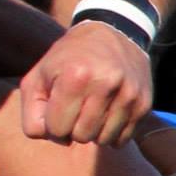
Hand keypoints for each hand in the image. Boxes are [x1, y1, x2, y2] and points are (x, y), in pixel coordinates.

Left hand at [21, 21, 150, 144]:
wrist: (111, 35)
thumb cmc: (66, 60)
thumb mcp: (37, 78)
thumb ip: (31, 113)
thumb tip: (52, 138)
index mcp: (74, 77)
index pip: (57, 129)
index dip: (52, 125)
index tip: (56, 109)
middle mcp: (105, 84)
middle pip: (81, 137)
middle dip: (72, 129)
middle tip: (73, 109)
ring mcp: (128, 94)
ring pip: (103, 140)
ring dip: (92, 132)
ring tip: (89, 110)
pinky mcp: (144, 103)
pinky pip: (123, 138)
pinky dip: (111, 133)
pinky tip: (106, 114)